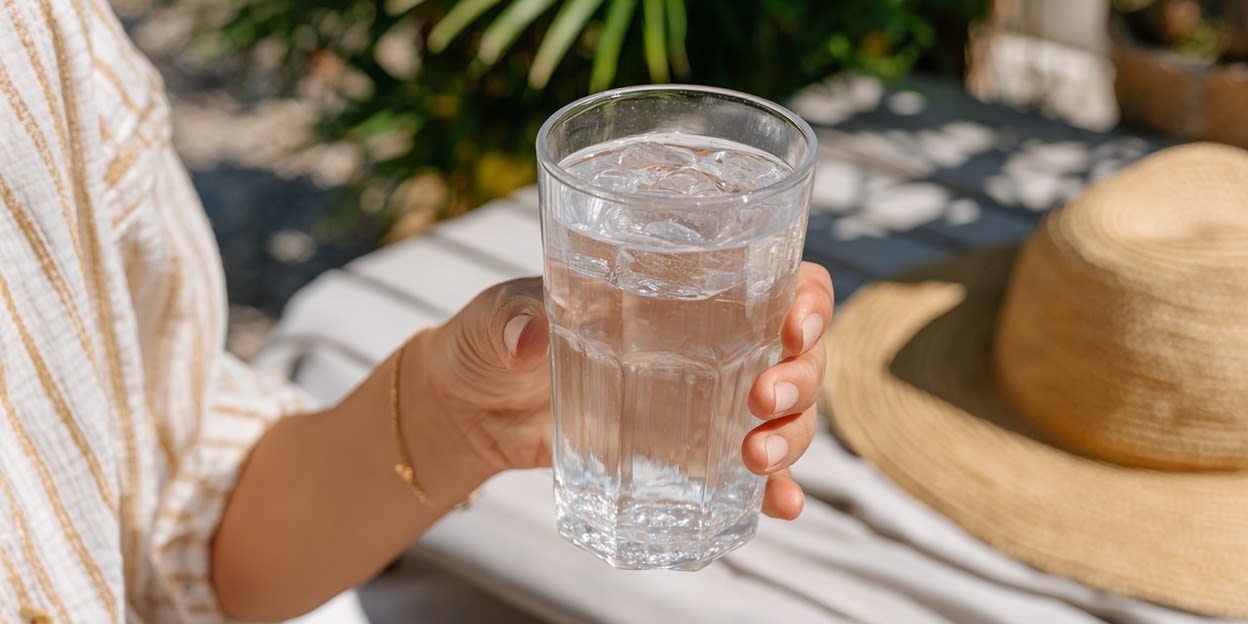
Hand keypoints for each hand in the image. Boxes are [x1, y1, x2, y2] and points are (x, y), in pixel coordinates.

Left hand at [413, 262, 832, 518]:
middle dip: (802, 376)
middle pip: (797, 351)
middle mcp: (711, 339)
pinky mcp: (689, 450)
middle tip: (763, 399)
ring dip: (793, 435)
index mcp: (683, 286)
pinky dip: (777, 487)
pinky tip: (780, 504)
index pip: (776, 278)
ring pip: (789, 411)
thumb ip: (509, 319)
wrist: (475, 410)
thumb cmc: (494, 341)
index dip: (806, 299)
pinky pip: (753, 469)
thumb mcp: (496, 319)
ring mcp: (705, 398)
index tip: (792, 325)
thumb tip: (526, 333)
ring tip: (757, 458)